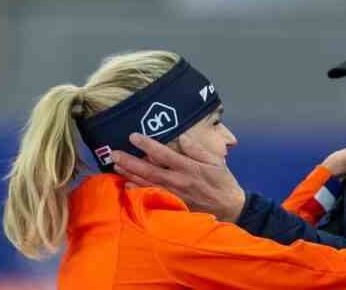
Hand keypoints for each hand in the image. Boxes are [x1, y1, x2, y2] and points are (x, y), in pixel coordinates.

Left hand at [111, 133, 245, 222]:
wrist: (230, 208)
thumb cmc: (223, 183)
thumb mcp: (216, 162)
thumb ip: (197, 150)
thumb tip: (181, 137)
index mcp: (190, 168)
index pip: (164, 154)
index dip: (148, 145)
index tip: (133, 136)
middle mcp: (180, 181)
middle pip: (150, 170)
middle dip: (131, 161)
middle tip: (114, 153)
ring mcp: (175, 195)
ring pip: (147, 184)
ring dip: (130, 174)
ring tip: (116, 165)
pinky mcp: (173, 205)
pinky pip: (152, 197)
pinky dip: (138, 192)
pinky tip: (127, 186)